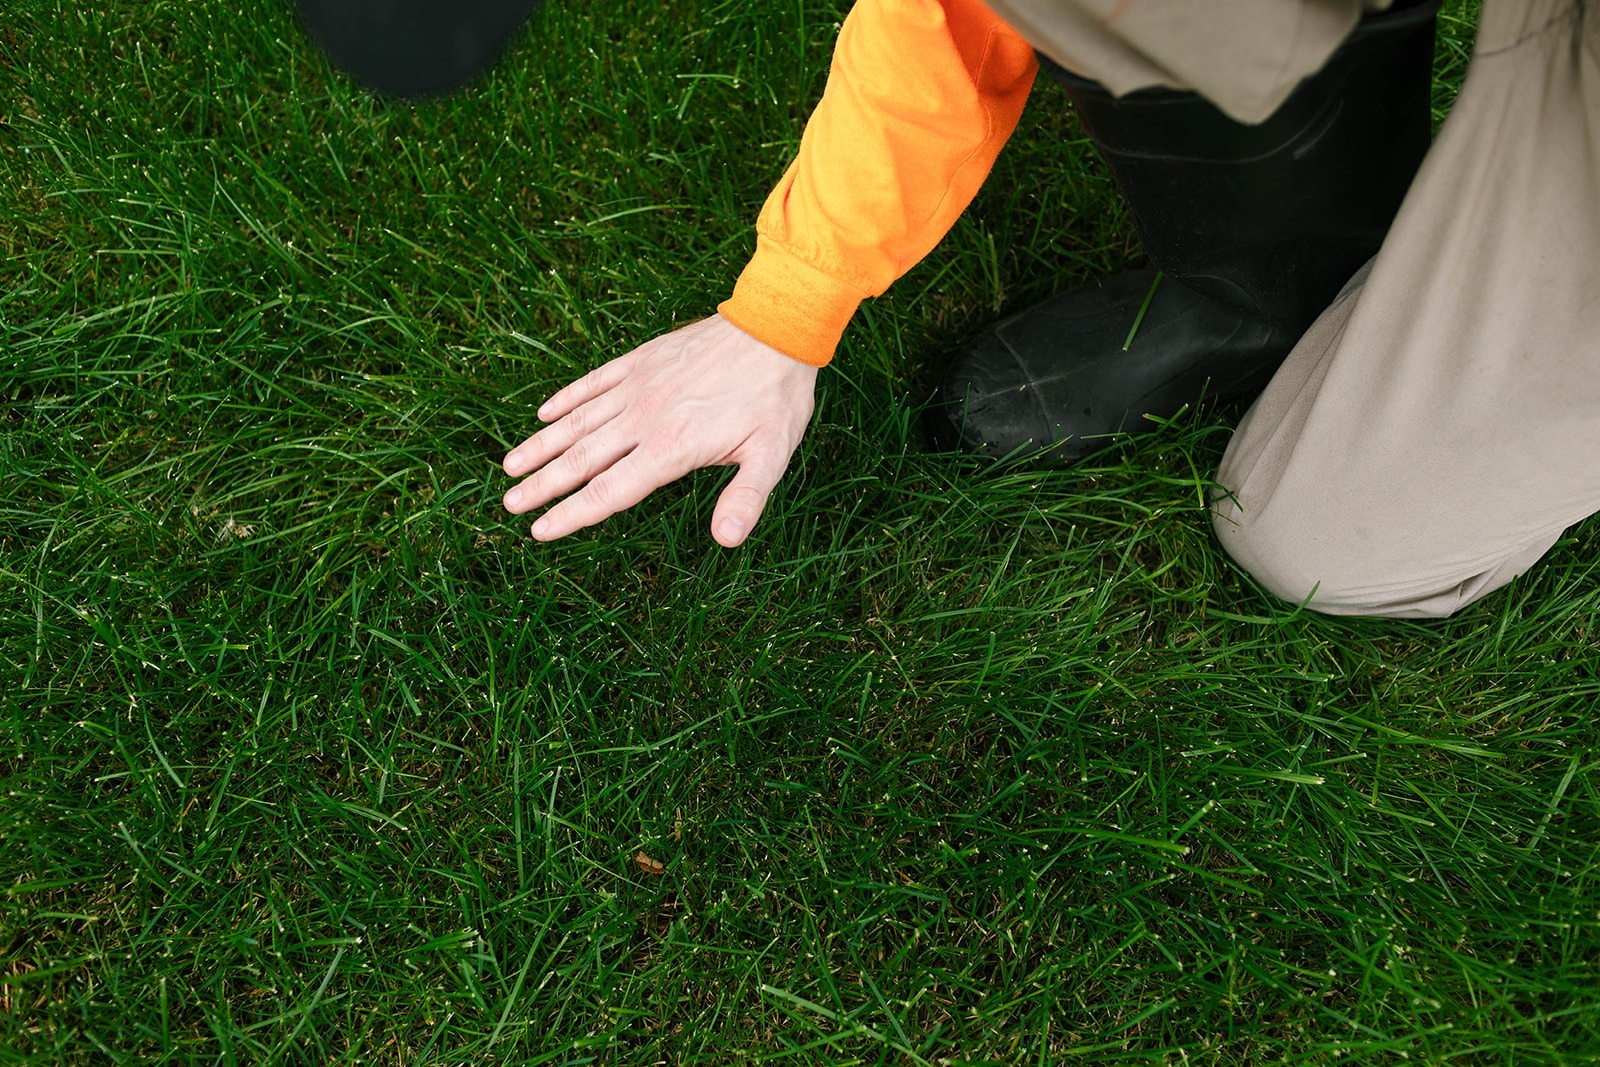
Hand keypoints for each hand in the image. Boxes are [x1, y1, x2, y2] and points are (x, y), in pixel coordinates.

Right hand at [502, 314, 819, 546]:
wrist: (774, 327)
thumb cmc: (776, 397)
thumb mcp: (771, 455)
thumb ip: (745, 498)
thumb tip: (726, 540)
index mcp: (671, 447)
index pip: (611, 490)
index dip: (573, 513)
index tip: (540, 530)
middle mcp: (644, 418)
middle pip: (582, 458)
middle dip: (543, 484)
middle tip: (509, 503)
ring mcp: (638, 386)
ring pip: (579, 421)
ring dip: (542, 445)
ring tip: (510, 466)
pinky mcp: (641, 359)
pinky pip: (594, 382)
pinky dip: (567, 399)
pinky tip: (544, 414)